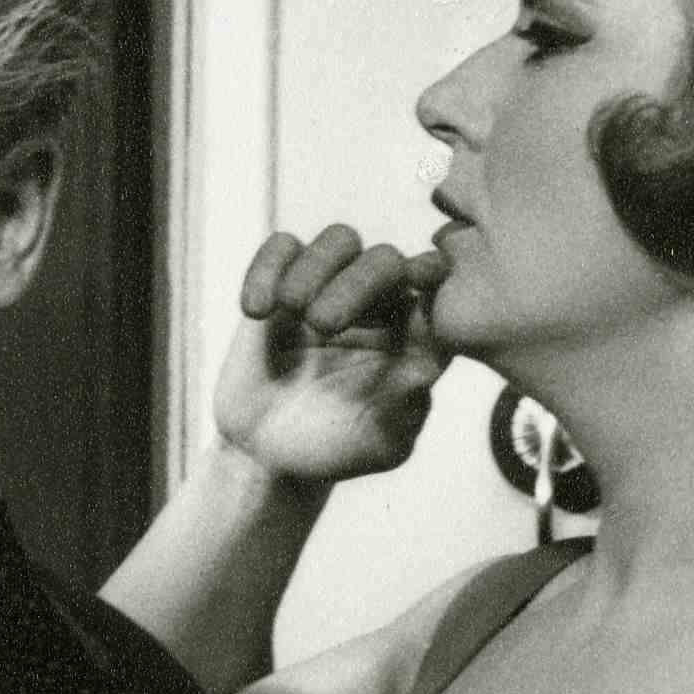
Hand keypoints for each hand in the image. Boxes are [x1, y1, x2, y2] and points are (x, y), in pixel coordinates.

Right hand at [210, 227, 445, 488]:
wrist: (267, 454)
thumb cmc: (335, 452)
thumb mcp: (379, 447)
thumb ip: (405, 412)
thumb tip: (425, 370)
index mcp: (415, 336)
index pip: (436, 290)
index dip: (432, 275)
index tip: (418, 279)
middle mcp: (379, 304)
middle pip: (386, 259)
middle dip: (358, 282)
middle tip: (321, 324)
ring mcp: (329, 288)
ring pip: (340, 239)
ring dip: (317, 266)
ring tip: (290, 310)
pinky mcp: (282, 282)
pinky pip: (283, 246)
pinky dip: (269, 268)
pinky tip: (257, 311)